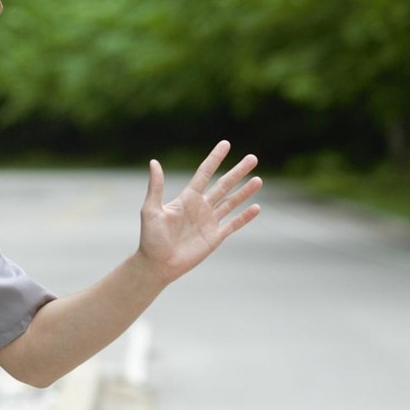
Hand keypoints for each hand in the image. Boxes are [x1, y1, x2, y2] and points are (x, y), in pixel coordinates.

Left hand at [138, 140, 262, 283]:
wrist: (157, 264)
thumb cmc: (150, 238)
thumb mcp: (151, 210)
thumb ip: (156, 187)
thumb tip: (154, 162)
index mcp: (187, 198)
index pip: (205, 173)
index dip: (215, 158)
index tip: (226, 144)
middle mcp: (201, 207)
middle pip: (224, 185)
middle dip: (238, 171)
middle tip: (253, 158)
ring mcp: (209, 222)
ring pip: (231, 202)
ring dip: (245, 191)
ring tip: (259, 179)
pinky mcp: (214, 237)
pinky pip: (233, 224)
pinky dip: (245, 217)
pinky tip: (256, 208)